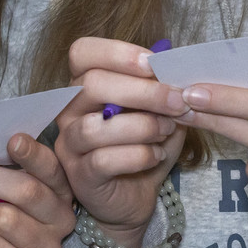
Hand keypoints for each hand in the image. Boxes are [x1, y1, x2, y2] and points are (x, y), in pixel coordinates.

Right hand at [54, 37, 184, 247]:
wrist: (137, 195)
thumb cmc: (145, 144)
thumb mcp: (160, 111)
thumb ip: (165, 90)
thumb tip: (178, 71)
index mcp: (85, 84)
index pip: (82, 52)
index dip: (118, 52)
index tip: (155, 64)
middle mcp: (69, 110)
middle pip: (92, 85)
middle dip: (142, 91)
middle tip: (178, 100)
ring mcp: (70, 143)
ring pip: (95, 126)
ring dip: (142, 126)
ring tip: (167, 130)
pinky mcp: (79, 175)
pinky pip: (103, 161)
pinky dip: (138, 156)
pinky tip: (156, 156)